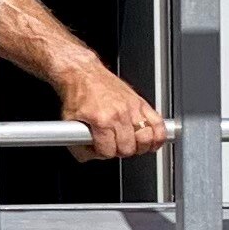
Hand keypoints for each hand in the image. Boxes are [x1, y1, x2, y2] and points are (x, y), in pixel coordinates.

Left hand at [54, 63, 170, 162]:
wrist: (84, 73)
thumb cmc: (78, 93)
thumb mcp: (69, 121)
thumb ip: (77, 143)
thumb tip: (89, 156)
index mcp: (101, 120)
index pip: (109, 151)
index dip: (104, 153)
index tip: (102, 148)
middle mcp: (119, 114)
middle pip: (128, 148)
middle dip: (120, 151)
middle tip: (115, 145)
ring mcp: (132, 108)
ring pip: (145, 139)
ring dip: (138, 146)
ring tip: (131, 144)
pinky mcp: (140, 102)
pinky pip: (158, 124)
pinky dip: (158, 136)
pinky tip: (152, 140)